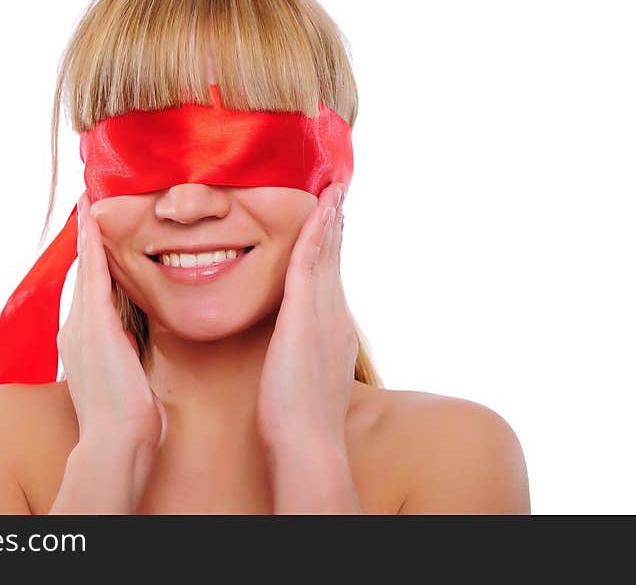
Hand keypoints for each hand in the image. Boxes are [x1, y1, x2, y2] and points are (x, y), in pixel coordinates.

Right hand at [57, 191, 166, 451]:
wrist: (115, 442)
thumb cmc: (125, 419)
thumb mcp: (121, 379)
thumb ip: (121, 356)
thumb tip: (129, 345)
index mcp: (82, 342)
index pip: (88, 293)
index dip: (90, 264)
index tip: (95, 238)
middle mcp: (74, 329)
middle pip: (82, 275)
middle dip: (86, 242)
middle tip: (88, 206)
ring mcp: (81, 326)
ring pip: (84, 268)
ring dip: (87, 235)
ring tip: (89, 203)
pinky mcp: (95, 324)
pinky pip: (94, 274)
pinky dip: (92, 245)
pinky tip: (94, 218)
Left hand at [256, 182, 356, 453]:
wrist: (309, 443)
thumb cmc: (298, 421)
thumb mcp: (304, 379)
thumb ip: (303, 357)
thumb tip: (296, 352)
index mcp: (332, 330)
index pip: (332, 280)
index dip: (332, 249)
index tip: (333, 223)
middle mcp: (334, 316)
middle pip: (335, 261)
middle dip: (336, 226)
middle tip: (339, 193)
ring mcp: (323, 315)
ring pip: (327, 256)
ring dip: (330, 220)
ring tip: (334, 191)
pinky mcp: (305, 316)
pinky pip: (310, 264)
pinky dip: (316, 234)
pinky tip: (319, 210)